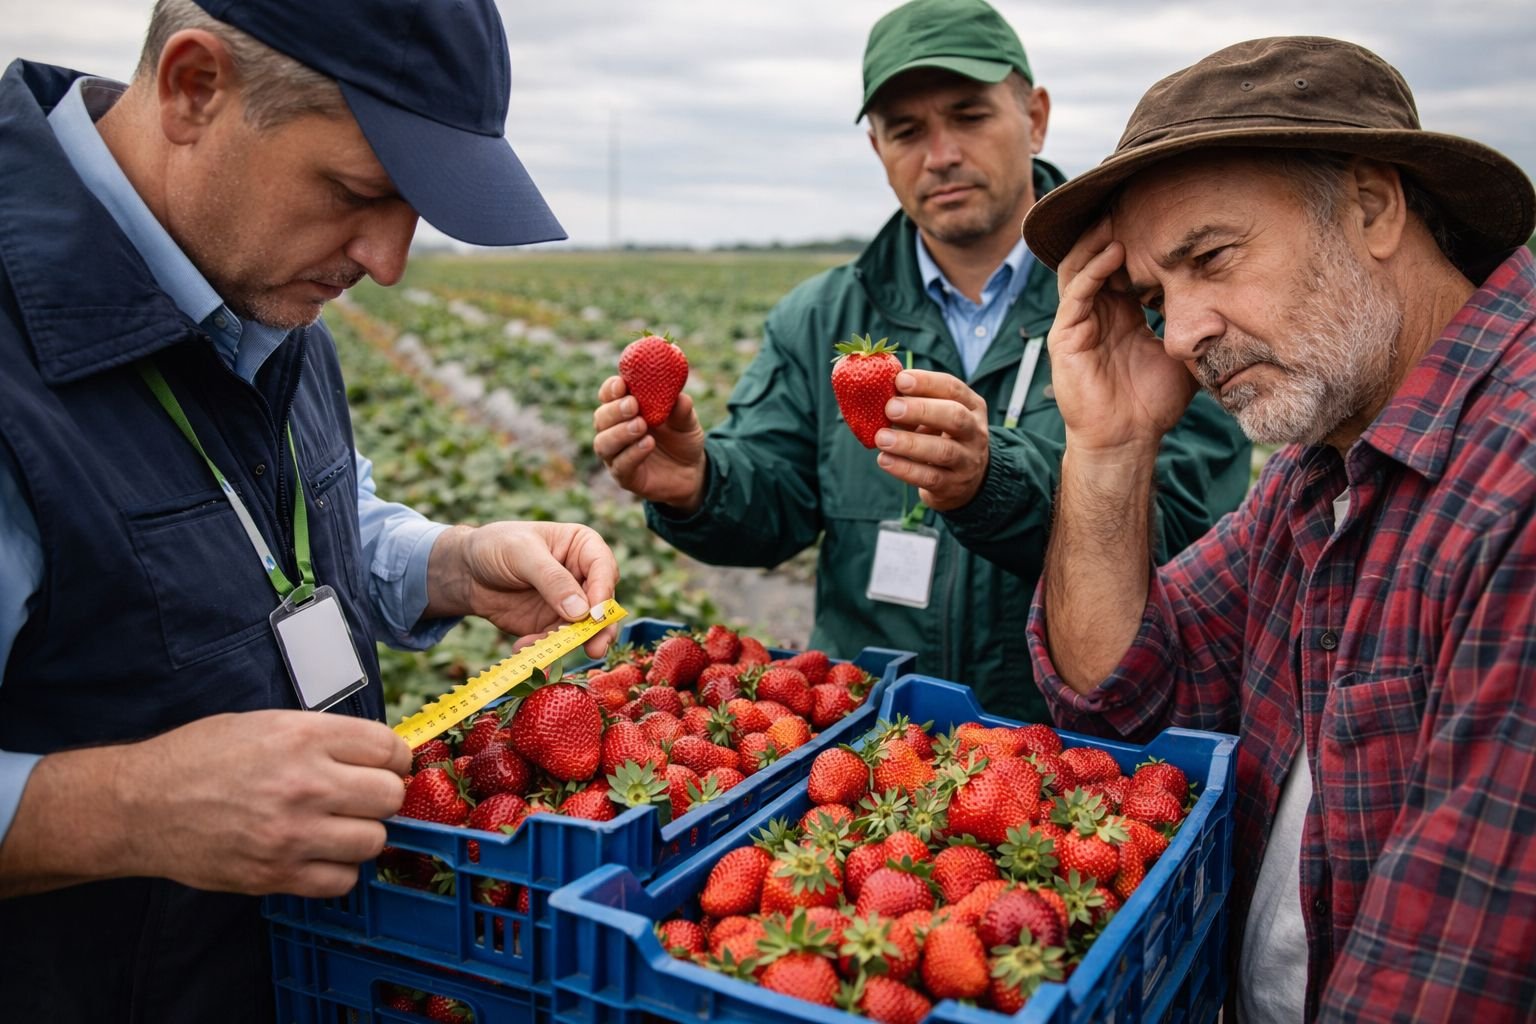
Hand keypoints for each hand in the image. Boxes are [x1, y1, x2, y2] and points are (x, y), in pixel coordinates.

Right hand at [0, 711, 410, 898]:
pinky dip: (338, 870)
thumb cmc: (198, 758)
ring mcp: (291, 834)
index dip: (394, 758)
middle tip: (361, 796)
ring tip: (337, 826)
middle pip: (389, 797)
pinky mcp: (276, 874)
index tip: (387, 765)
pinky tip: (318, 853)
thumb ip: (323, 736)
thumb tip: (375, 753)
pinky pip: (342, 880)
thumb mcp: (265, 723)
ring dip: (362, 834)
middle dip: (381, 795)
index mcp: (302, 737)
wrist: (139, 805)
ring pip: (373, 841)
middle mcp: (304, 784)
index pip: (388, 748)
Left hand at [425, 521, 619, 658]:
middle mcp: (583, 576)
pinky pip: (557, 641)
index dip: (603, 591)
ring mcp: (569, 603)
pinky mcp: (551, 624)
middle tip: (595, 648)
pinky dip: (543, 649)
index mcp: (582, 547)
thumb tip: (581, 611)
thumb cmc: (496, 546)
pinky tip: (521, 646)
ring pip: (584, 629)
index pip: (604, 569)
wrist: (466, 571)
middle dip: (599, 628)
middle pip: (602, 604)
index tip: (594, 614)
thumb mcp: (522, 553)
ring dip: (569, 644)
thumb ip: (552, 579)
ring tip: (549, 653)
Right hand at [592, 375, 706, 511]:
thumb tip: (680, 396)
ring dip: (619, 432)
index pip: (608, 395)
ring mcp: (617, 455)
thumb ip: (682, 410)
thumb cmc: (681, 438)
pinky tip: (648, 444)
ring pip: (603, 443)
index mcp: (625, 410)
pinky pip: (620, 466)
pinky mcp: (625, 476)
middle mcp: (614, 431)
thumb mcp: (687, 421)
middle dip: (614, 410)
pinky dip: (632, 453)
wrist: (691, 470)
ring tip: (641, 426)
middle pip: (601, 418)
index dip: (611, 388)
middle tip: (632, 405)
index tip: (621, 383)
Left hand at [872, 369, 989, 510]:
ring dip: (909, 443)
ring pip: (943, 451)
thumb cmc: (941, 438)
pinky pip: (930, 478)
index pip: (953, 389)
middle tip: (890, 408)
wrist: (964, 482)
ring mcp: (968, 461)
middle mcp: (975, 432)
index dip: (927, 382)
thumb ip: (914, 403)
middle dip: (921, 410)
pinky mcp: (954, 486)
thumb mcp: (936, 416)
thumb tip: (880, 390)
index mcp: (971, 406)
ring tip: (881, 438)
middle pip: (955, 417)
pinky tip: (884, 460)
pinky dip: (904, 469)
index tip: (900, 380)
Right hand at [1051, 217, 1198, 454]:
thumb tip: (1234, 306)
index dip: (1135, 237)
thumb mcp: (1183, 354)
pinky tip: (1114, 251)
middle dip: (1110, 226)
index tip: (1158, 208)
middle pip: (1094, 257)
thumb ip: (1194, 327)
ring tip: (1118, 213)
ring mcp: (1077, 325)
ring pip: (1079, 268)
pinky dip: (1093, 271)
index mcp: (1119, 315)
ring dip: (1096, 240)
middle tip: (1133, 194)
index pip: (1119, 265)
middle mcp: (1095, 314)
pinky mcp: (1066, 338)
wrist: (1128, 441)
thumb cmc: (1152, 405)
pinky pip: (1076, 295)